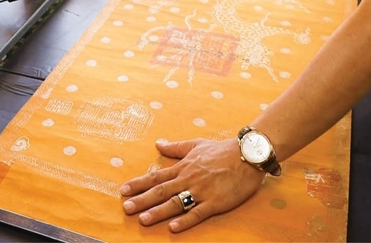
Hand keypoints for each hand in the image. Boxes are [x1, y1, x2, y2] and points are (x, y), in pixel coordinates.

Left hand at [120, 138, 264, 232]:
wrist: (247, 154)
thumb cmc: (222, 150)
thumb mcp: (195, 144)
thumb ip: (175, 147)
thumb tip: (158, 143)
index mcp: (183, 167)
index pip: (156, 177)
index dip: (138, 184)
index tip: (123, 190)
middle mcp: (188, 179)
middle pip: (161, 191)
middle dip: (142, 200)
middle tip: (125, 207)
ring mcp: (201, 191)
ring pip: (175, 203)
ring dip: (158, 212)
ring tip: (142, 219)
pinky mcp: (215, 202)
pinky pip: (198, 213)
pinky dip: (185, 221)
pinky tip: (173, 228)